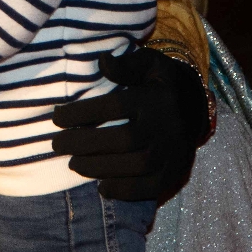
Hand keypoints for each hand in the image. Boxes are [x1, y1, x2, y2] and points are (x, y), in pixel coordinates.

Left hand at [51, 47, 210, 201]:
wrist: (195, 106)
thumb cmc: (158, 83)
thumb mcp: (147, 63)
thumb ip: (125, 64)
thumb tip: (102, 62)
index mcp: (155, 97)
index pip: (114, 106)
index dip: (82, 113)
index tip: (56, 118)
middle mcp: (166, 125)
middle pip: (124, 139)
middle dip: (86, 144)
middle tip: (58, 145)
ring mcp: (173, 151)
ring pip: (137, 165)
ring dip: (100, 168)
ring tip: (74, 164)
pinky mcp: (176, 171)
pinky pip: (151, 187)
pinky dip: (126, 190)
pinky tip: (102, 187)